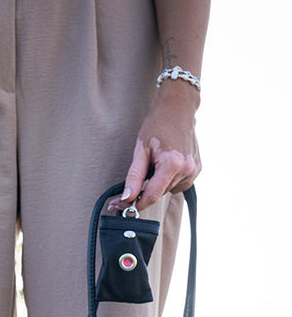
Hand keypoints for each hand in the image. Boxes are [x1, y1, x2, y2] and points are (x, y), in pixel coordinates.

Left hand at [108, 83, 200, 211]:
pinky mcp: (197, 169)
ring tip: (153, 164)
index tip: (118, 206)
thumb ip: (134, 176)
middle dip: (142, 192)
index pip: (151, 196)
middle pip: (158, 194)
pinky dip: (167, 180)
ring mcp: (194, 170)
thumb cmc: (157, 125)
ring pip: (168, 190)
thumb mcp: (140, 150)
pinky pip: (178, 184)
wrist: (178, 110)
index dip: (133, 204)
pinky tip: (164, 166)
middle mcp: (187, 170)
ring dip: (156, 185)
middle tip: (130, 185)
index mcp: (172, 165)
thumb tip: (127, 198)